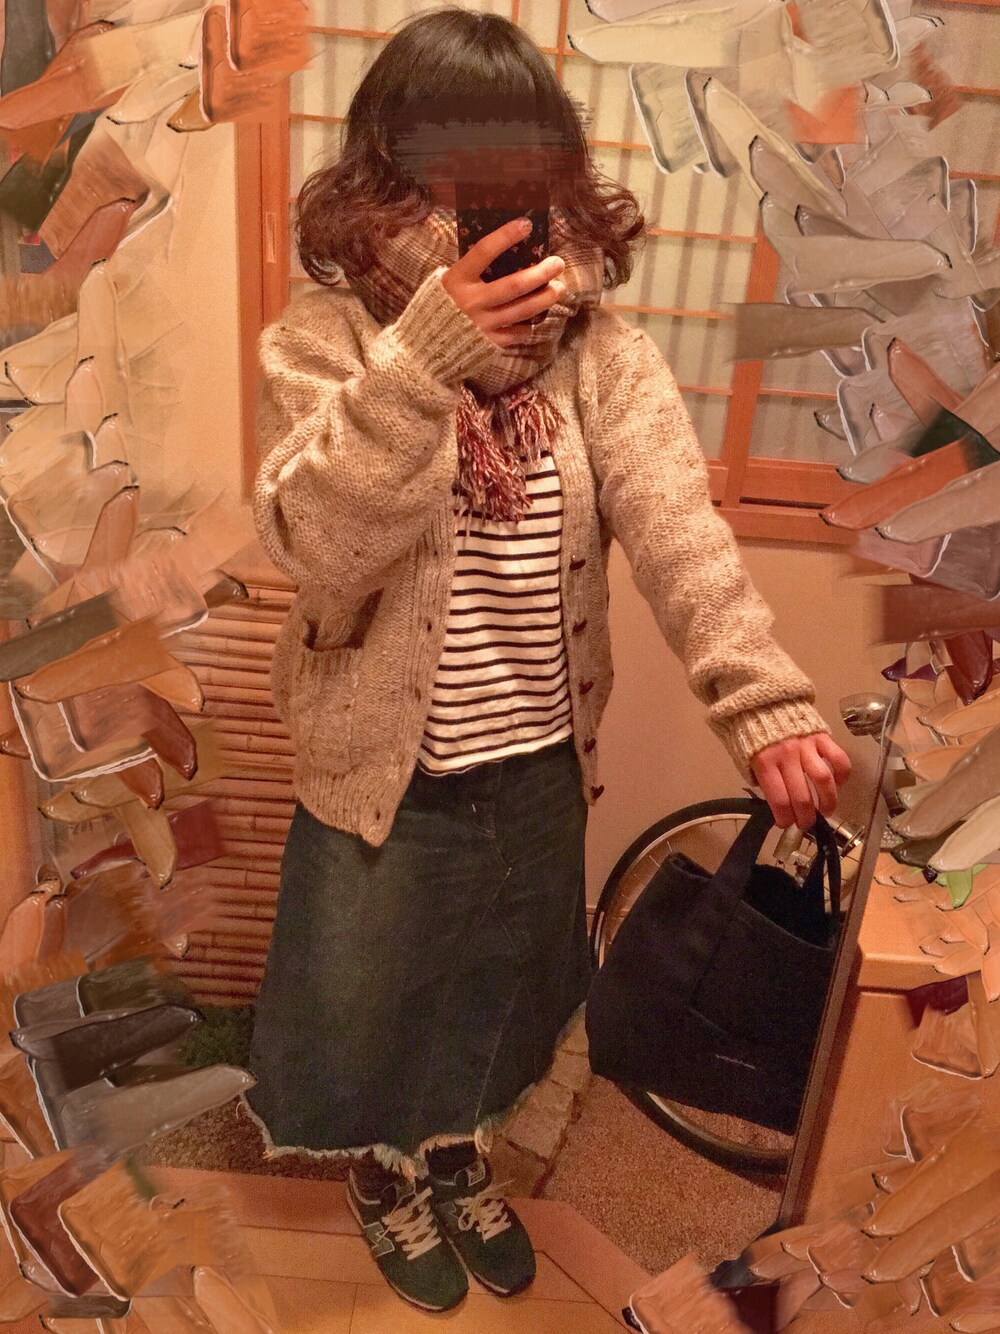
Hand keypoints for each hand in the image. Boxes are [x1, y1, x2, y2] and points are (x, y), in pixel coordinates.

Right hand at [441, 217, 565, 348]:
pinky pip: (518, 333)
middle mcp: (470, 302)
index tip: (526, 224)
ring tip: (559, 287)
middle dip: (540, 273)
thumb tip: (513, 248)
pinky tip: (536, 315)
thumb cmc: (447, 302)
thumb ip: (475, 268)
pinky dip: (530, 324)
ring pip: (523, 310)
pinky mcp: (489, 343)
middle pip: (513, 286)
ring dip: (545, 298)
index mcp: (457, 279)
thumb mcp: (454, 280)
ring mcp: (481, 324)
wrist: (430, 342)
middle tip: (558, 264)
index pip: (483, 251)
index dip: (505, 236)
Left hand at [749, 732, 851, 830]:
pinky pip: (838, 758)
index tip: (786, 824)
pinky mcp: (821, 736)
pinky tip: (839, 783)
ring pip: (823, 780)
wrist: (761, 701)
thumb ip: (758, 778)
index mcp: (765, 763)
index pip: (779, 799)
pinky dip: (842, 774)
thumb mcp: (743, 757)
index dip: (784, 818)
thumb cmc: (750, 733)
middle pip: (802, 796)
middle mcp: (787, 756)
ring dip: (828, 801)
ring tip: (826, 811)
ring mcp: (806, 746)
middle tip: (806, 823)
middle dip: (806, 816)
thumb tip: (775, 800)